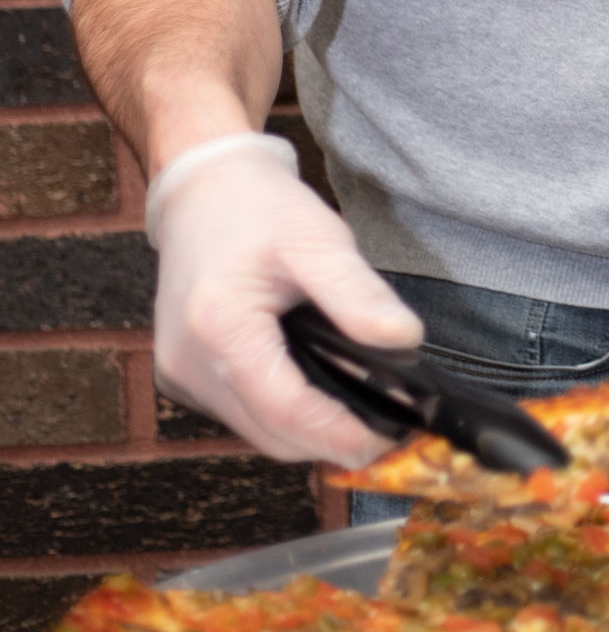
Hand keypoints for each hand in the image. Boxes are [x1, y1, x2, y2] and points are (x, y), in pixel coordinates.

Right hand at [148, 134, 424, 464]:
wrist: (203, 191)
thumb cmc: (258, 208)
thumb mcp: (319, 238)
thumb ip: (358, 294)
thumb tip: (404, 341)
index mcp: (219, 327)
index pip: (285, 409)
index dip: (339, 433)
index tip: (388, 439)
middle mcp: (188, 363)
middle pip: (270, 433)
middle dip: (330, 440)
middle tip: (388, 428)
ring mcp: (180, 375)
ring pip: (256, 430)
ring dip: (306, 431)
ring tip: (362, 412)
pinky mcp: (183, 376)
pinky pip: (242, 413)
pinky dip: (281, 413)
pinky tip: (318, 393)